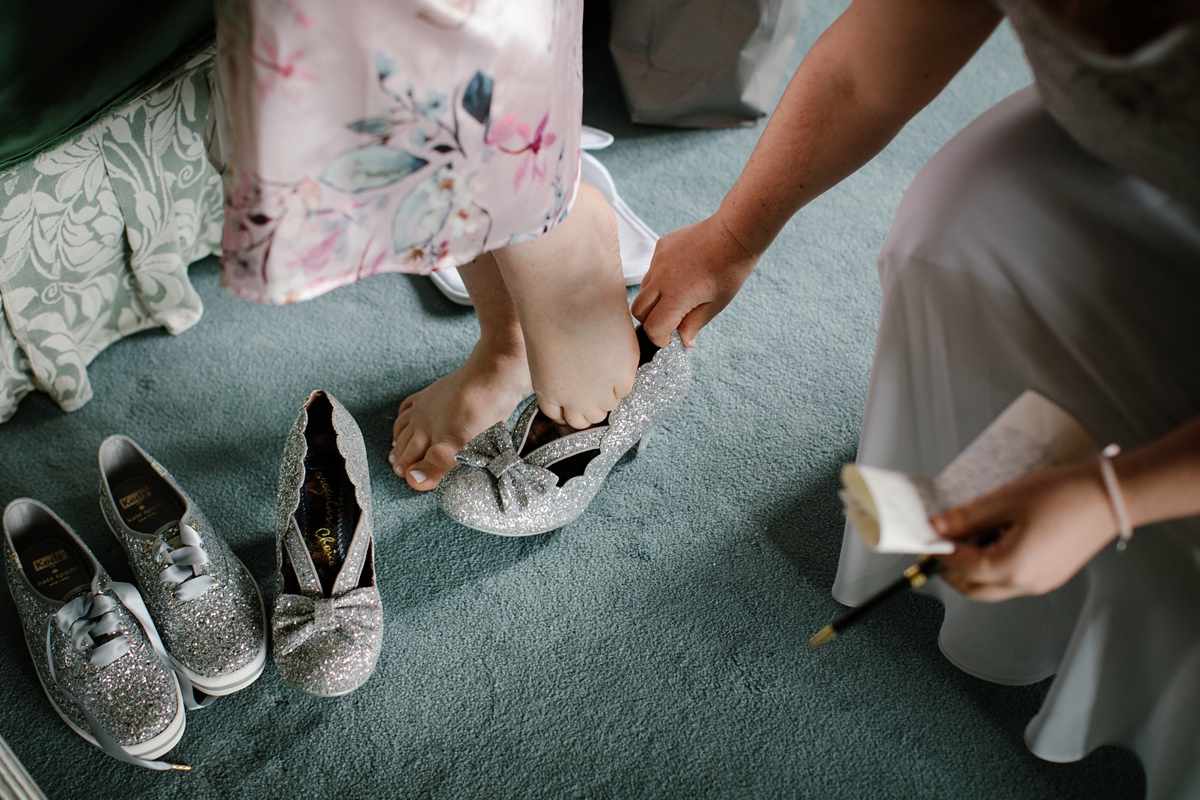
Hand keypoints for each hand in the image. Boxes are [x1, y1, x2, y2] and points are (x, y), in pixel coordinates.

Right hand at [631, 212, 760, 347]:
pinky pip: (652, 269)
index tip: (670, 338)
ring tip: (678, 296)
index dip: (660, 338)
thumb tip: (683, 341)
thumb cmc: (730, 271)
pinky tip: (681, 274)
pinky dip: (660, 279)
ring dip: (654, 299)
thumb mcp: (715, 304)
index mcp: (676, 296)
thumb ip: (694, 324)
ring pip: (643, 289)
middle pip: (638, 310)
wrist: (734, 233)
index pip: (653, 328)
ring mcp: (658, 260)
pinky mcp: (661, 247)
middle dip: (651, 321)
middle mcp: (661, 278)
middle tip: (670, 321)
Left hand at [931, 463, 1118, 601]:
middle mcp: (1026, 583)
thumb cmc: (1065, 495)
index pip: (960, 568)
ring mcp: (1042, 582)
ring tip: (968, 538)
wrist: (1112, 497)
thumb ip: (967, 517)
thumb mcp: (1006, 500)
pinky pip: (1013, 579)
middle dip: (951, 571)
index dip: (939, 552)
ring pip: (994, 587)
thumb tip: (938, 527)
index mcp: (1011, 568)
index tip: (927, 538)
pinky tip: (995, 539)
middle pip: (974, 588)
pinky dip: (995, 566)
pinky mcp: (1052, 574)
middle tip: (940, 545)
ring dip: (974, 570)